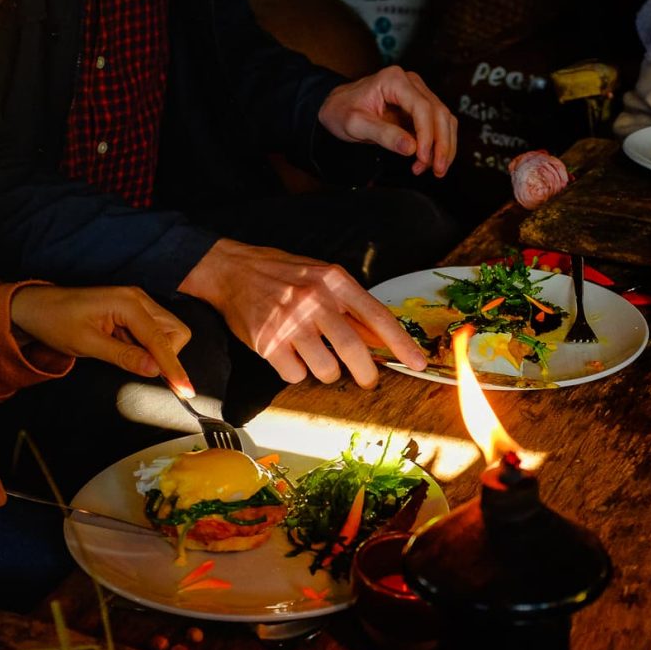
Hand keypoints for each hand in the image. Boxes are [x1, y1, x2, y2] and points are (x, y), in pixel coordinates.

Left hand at [10, 285, 193, 394]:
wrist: (35, 307)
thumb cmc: (55, 322)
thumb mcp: (87, 344)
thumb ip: (124, 356)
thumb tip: (154, 370)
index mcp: (128, 303)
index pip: (161, 340)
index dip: (173, 367)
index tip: (185, 390)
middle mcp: (139, 298)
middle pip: (175, 331)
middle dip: (167, 354)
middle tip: (142, 367)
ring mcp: (138, 302)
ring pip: (168, 331)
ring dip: (155, 350)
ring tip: (122, 352)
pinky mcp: (134, 309)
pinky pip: (154, 331)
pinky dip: (145, 345)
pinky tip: (121, 345)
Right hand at [178, 238, 427, 387]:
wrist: (231, 270)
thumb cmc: (284, 275)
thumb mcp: (323, 278)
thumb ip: (352, 306)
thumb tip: (382, 339)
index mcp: (335, 282)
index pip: (378, 317)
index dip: (401, 344)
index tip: (419, 363)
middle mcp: (314, 301)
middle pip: (354, 351)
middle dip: (367, 374)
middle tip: (368, 379)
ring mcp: (289, 322)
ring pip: (326, 369)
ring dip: (326, 371)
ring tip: (315, 356)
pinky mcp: (267, 343)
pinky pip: (295, 374)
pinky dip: (296, 371)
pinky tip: (288, 354)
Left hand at [319, 65, 457, 177]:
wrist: (338, 106)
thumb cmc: (342, 110)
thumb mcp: (356, 124)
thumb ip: (383, 135)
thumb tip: (411, 148)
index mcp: (394, 80)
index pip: (422, 107)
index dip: (427, 134)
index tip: (423, 157)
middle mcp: (411, 83)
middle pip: (440, 113)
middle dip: (442, 145)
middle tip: (437, 170)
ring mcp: (418, 94)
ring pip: (445, 121)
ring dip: (444, 148)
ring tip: (433, 169)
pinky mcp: (420, 109)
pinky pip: (438, 127)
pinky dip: (438, 146)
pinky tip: (427, 162)